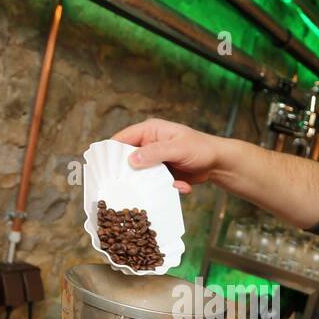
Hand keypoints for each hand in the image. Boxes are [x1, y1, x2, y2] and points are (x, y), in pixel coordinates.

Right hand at [110, 118, 224, 193]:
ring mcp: (154, 160)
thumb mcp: (177, 148)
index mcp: (149, 131)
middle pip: (128, 159)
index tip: (101, 167)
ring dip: (150, 183)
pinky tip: (181, 186)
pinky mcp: (161, 174)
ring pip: (140, 174)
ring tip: (163, 185)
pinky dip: (165, 187)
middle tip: (125, 186)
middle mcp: (149, 145)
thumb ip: (155, 153)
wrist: (218, 163)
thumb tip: (131, 160)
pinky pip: (154, 183)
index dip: (110, 152)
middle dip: (129, 173)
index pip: (122, 139)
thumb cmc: (200, 148)